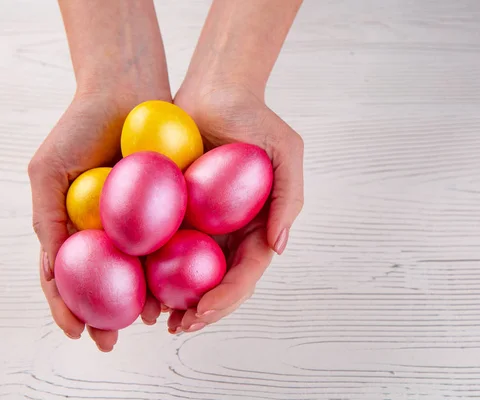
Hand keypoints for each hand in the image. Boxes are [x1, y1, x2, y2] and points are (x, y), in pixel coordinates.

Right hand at [28, 91, 164, 350]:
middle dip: (107, 314)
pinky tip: (173, 284)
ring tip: (148, 321)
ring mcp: (138, 218)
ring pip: (139, 268)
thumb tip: (53, 270)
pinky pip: (168, 241)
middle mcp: (106, 227)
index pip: (68, 277)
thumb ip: (48, 220)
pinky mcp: (168, 205)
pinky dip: (166, 265)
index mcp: (74, 226)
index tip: (79, 333)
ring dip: (140, 298)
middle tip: (111, 342)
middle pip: (105, 281)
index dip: (70, 307)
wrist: (127, 89)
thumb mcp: (49, 173)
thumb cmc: (80, 126)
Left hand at [166, 85, 303, 332]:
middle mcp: (232, 230)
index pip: (249, 269)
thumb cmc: (255, 118)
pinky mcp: (176, 210)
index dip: (230, 294)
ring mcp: (204, 223)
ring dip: (177, 299)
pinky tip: (139, 284)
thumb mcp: (287, 151)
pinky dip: (154, 268)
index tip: (206, 310)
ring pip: (191, 271)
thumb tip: (278, 248)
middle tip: (181, 326)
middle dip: (204, 309)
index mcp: (260, 224)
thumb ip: (289, 197)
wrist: (216, 91)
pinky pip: (165, 244)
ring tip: (158, 319)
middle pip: (220, 280)